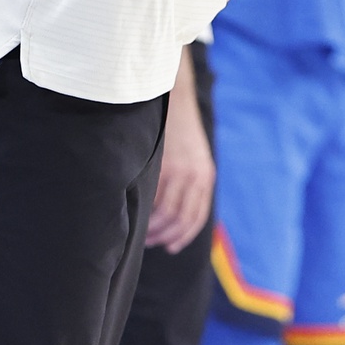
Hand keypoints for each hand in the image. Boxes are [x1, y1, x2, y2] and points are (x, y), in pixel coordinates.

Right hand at [146, 58, 215, 252]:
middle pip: (182, 219)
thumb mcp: (193, 156)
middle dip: (166, 236)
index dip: (183, 236)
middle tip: (151, 242)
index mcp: (205, 176)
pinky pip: (155, 198)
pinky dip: (146, 213)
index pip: (197, 216)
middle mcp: (196, 177)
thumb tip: (174, 209)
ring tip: (142, 233)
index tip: (171, 246)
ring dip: (154, 229)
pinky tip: (138, 217)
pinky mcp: (164, 165)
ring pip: (168, 214)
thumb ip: (189, 180)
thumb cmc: (178, 129)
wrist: (174, 98)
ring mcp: (180, 172)